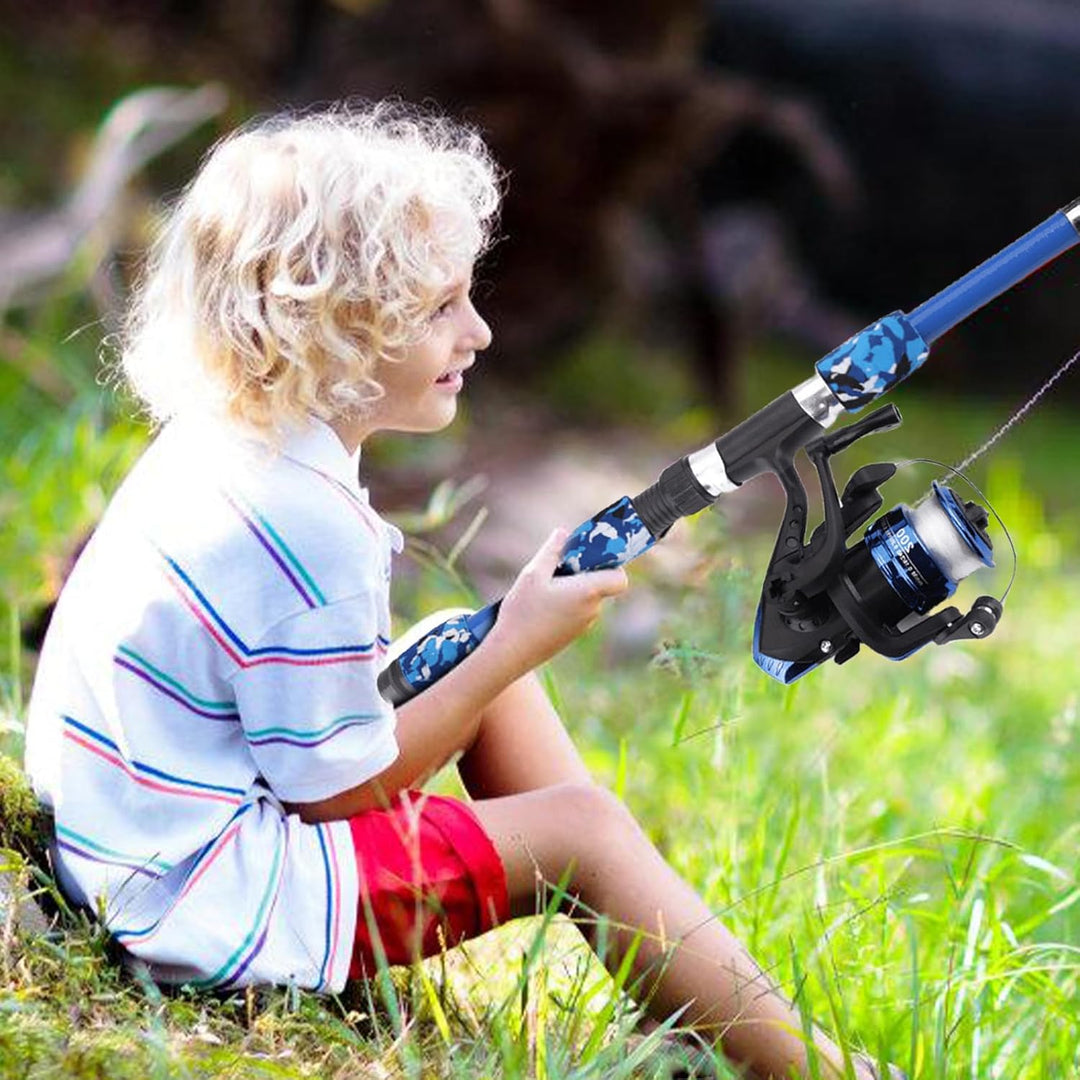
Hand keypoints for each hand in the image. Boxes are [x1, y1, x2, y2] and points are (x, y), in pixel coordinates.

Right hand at [485, 527, 628, 675]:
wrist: (511, 652)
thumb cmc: (523, 611)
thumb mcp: (533, 573)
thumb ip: (552, 550)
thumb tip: (563, 533)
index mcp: (588, 592)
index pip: (620, 578)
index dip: (611, 566)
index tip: (589, 559)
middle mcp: (592, 611)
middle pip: (600, 585)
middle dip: (583, 574)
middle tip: (557, 570)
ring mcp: (583, 626)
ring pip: (587, 599)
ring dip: (572, 590)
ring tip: (544, 590)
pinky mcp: (572, 636)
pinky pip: (577, 612)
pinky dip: (566, 605)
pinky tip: (541, 607)